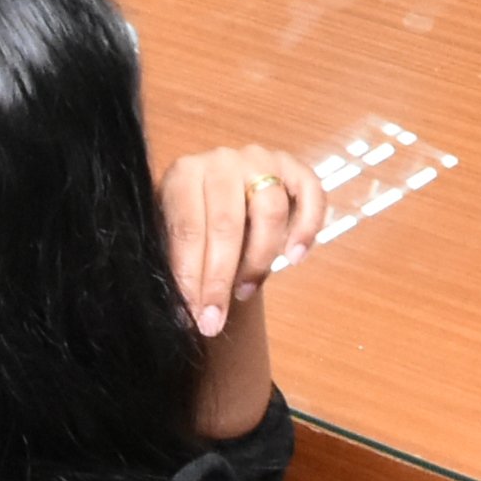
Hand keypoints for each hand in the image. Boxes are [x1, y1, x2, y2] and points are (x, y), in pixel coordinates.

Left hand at [161, 142, 323, 337]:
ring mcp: (260, 160)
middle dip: (220, 279)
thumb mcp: (169, 237)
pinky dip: (307, 227)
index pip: (187, 229)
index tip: (193, 317)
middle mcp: (221, 160)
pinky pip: (311, 194)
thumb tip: (185, 312)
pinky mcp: (293, 167)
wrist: (214, 193)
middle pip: (226, 223)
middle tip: (216, 320)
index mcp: (184, 174)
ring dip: (259, 260)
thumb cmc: (191, 222)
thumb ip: (176, 264)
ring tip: (246, 291)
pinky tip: (294, 258)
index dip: (190, 277)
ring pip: (269, 211)